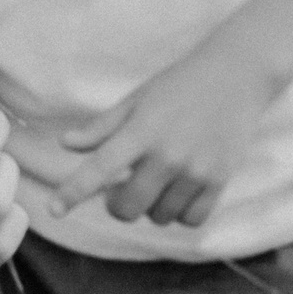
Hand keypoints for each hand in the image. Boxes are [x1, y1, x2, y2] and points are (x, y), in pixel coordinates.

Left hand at [49, 50, 272, 225]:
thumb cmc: (180, 85)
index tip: (54, 210)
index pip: (100, 168)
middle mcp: (168, 155)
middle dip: (119, 205)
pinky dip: (181, 212)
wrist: (238, 74)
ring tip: (160, 180)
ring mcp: (196, 170)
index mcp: (142, 131)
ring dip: (152, 206)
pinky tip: (181, 190)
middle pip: (128, 208)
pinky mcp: (220, 180)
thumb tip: (66, 144)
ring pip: (159, 216)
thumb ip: (103, 127)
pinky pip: (191, 219)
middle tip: (123, 188)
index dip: (73, 192)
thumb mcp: (137, 99)